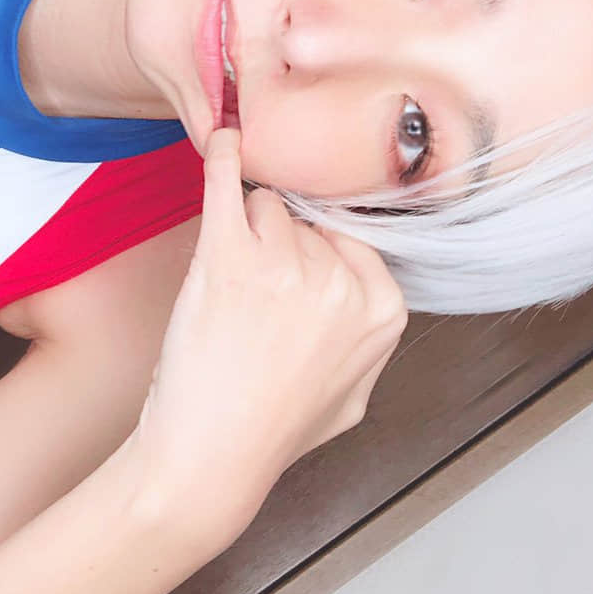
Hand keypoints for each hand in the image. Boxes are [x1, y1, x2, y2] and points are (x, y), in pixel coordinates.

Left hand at [128, 128, 408, 548]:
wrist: (209, 456)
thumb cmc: (274, 429)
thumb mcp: (355, 393)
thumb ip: (368, 333)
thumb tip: (358, 284)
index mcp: (383, 310)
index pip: (350, 241)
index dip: (315, 258)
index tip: (292, 279)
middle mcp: (341, 280)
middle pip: (307, 222)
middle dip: (279, 248)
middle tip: (252, 303)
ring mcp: (285, 265)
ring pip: (267, 206)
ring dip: (245, 232)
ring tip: (228, 292)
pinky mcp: (227, 259)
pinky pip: (227, 183)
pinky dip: (223, 155)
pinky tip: (223, 136)